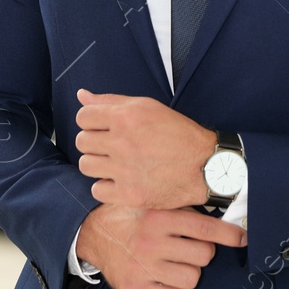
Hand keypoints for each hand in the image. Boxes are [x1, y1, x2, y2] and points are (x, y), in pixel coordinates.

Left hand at [74, 88, 214, 209]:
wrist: (206, 166)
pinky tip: (122, 180)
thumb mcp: (148, 107)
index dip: (91, 122)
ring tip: (116, 163)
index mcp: (126, 117)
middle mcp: (123, 142)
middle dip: (94, 143)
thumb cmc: (178, 135)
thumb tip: (81, 95)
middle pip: (82, 142)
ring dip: (98, 164)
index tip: (103, 128)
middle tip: (112, 146)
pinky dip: (107, 186)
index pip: (83, 117)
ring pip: (86, 165)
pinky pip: (97, 189)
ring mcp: (125, 170)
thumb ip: (112, 101)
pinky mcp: (130, 194)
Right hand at [76, 203, 247, 288]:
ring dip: (189, 271)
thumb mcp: (153, 202)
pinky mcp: (136, 288)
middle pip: (205, 256)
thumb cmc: (131, 217)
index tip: (243, 238)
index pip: (206, 227)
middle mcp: (151, 242)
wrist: (91, 235)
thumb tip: (225, 213)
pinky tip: (164, 276)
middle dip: (202, 252)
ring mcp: (143, 267)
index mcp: (159, 216)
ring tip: (174, 262)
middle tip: (189, 247)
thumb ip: (183, 208)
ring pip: (193, 278)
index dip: (230, 234)